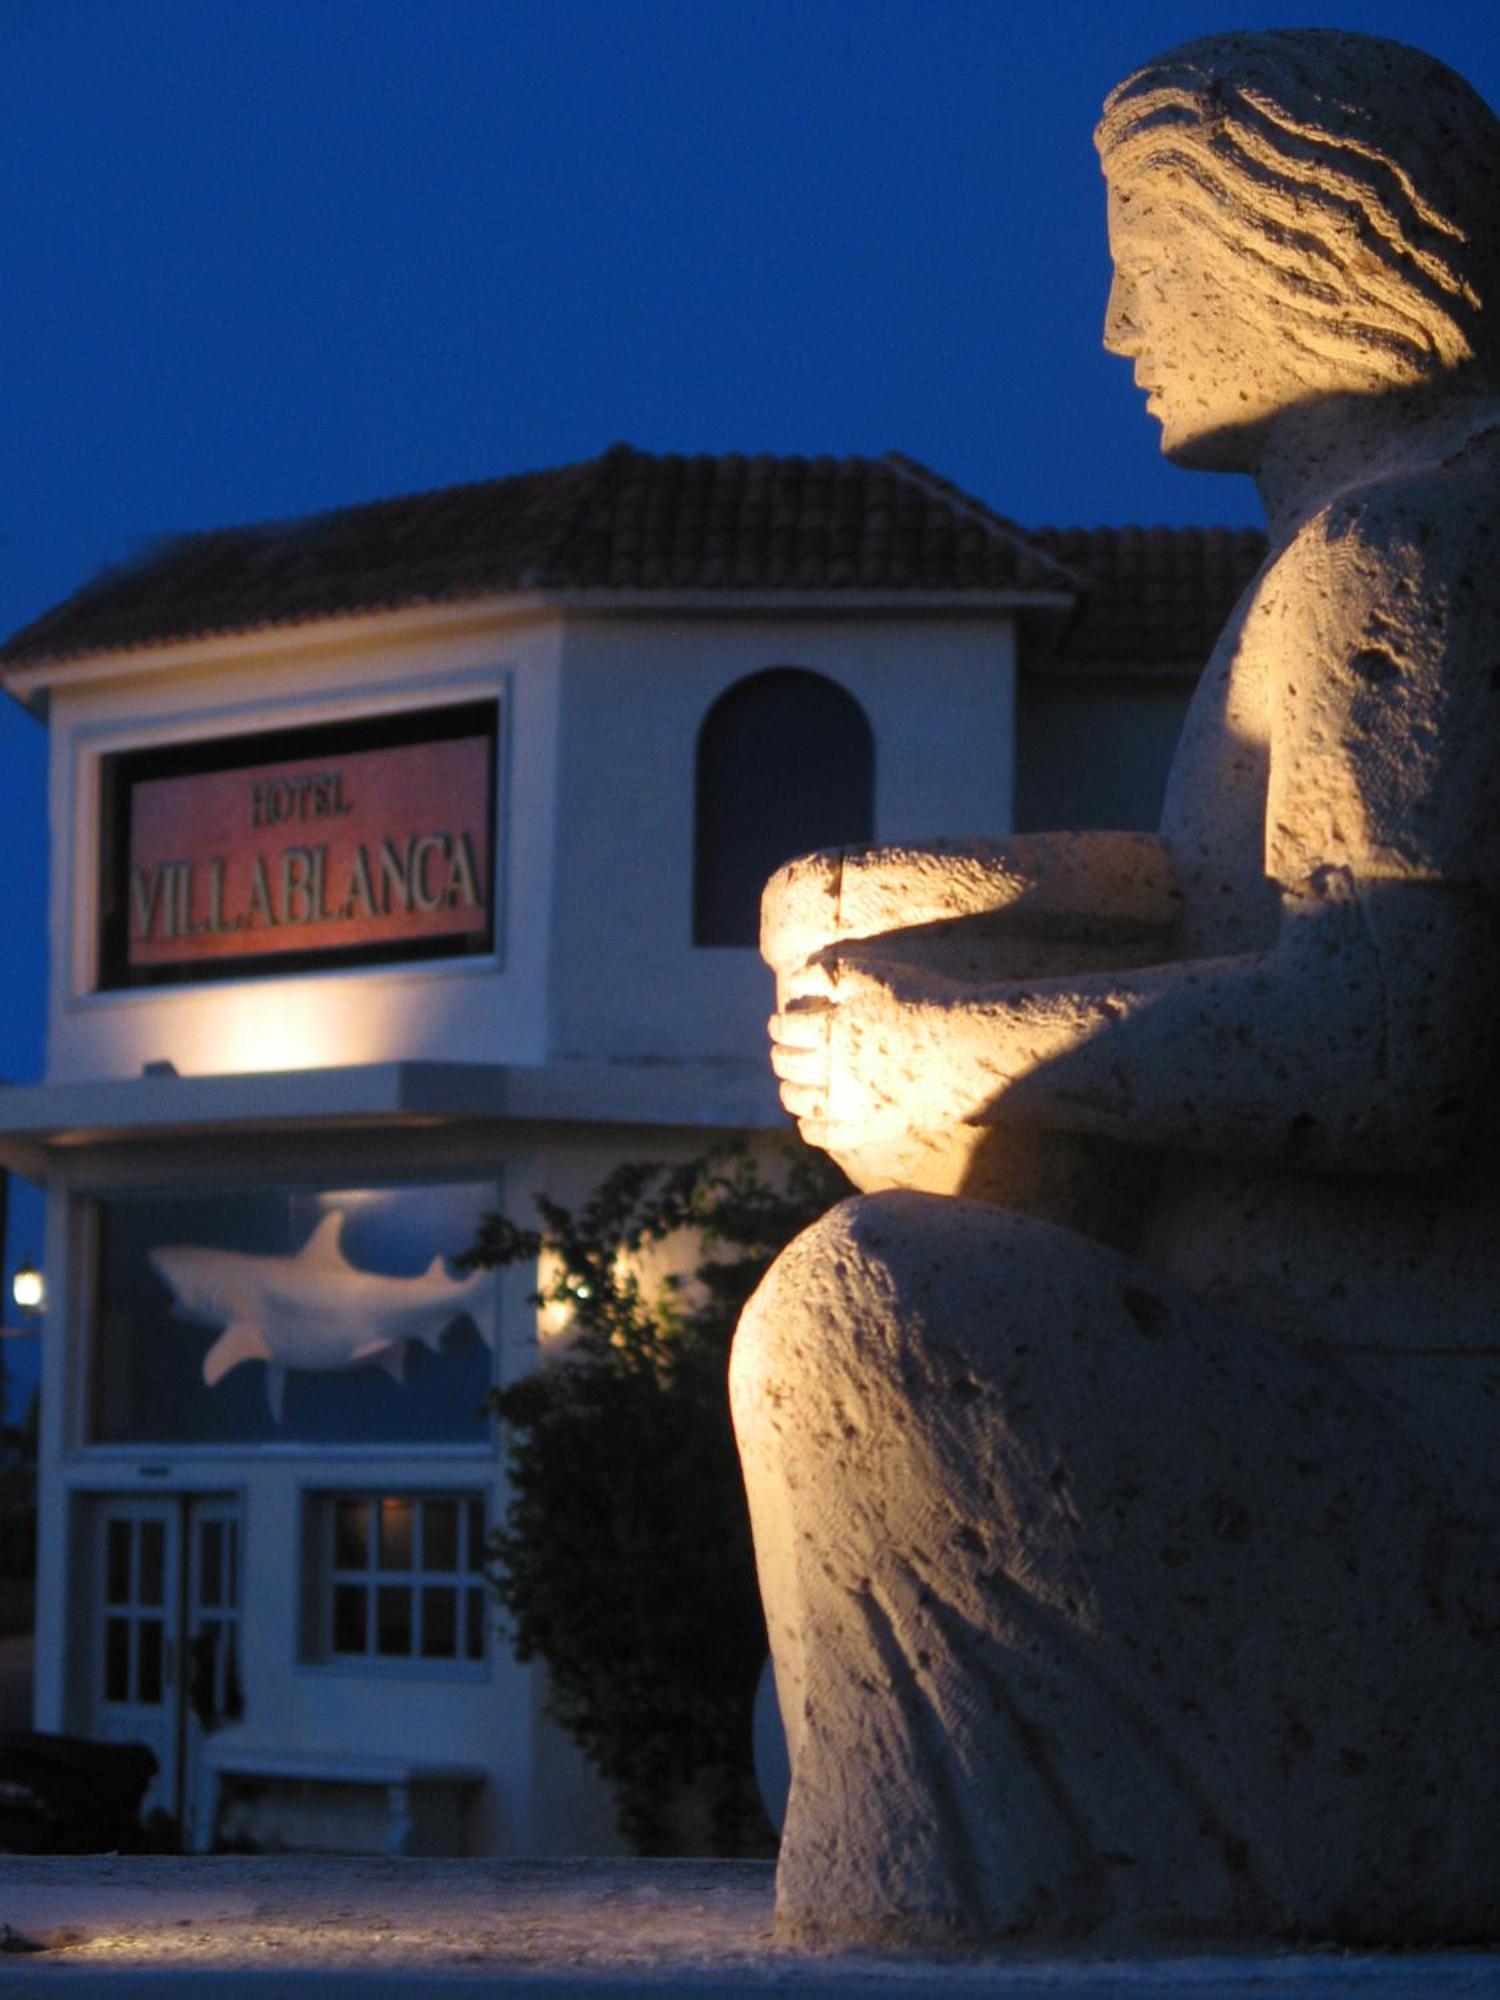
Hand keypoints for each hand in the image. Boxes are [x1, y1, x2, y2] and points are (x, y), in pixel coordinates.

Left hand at [769, 946, 950, 1150]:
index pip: (788, 1029)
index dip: (779, 1025)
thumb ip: (829, 973)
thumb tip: (794, 978)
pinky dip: (810, 1131)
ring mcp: (851, 1103)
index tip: (777, 1024)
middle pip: (790, 1065)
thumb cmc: (924, 1002)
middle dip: (780, 1056)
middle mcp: (832, 1068)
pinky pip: (829, 1136)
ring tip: (789, 1087)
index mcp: (829, 1028)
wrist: (971, 1047)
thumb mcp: (873, 974)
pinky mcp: (872, 1127)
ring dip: (789, 1093)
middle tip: (780, 1052)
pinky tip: (806, 1126)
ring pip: (802, 1102)